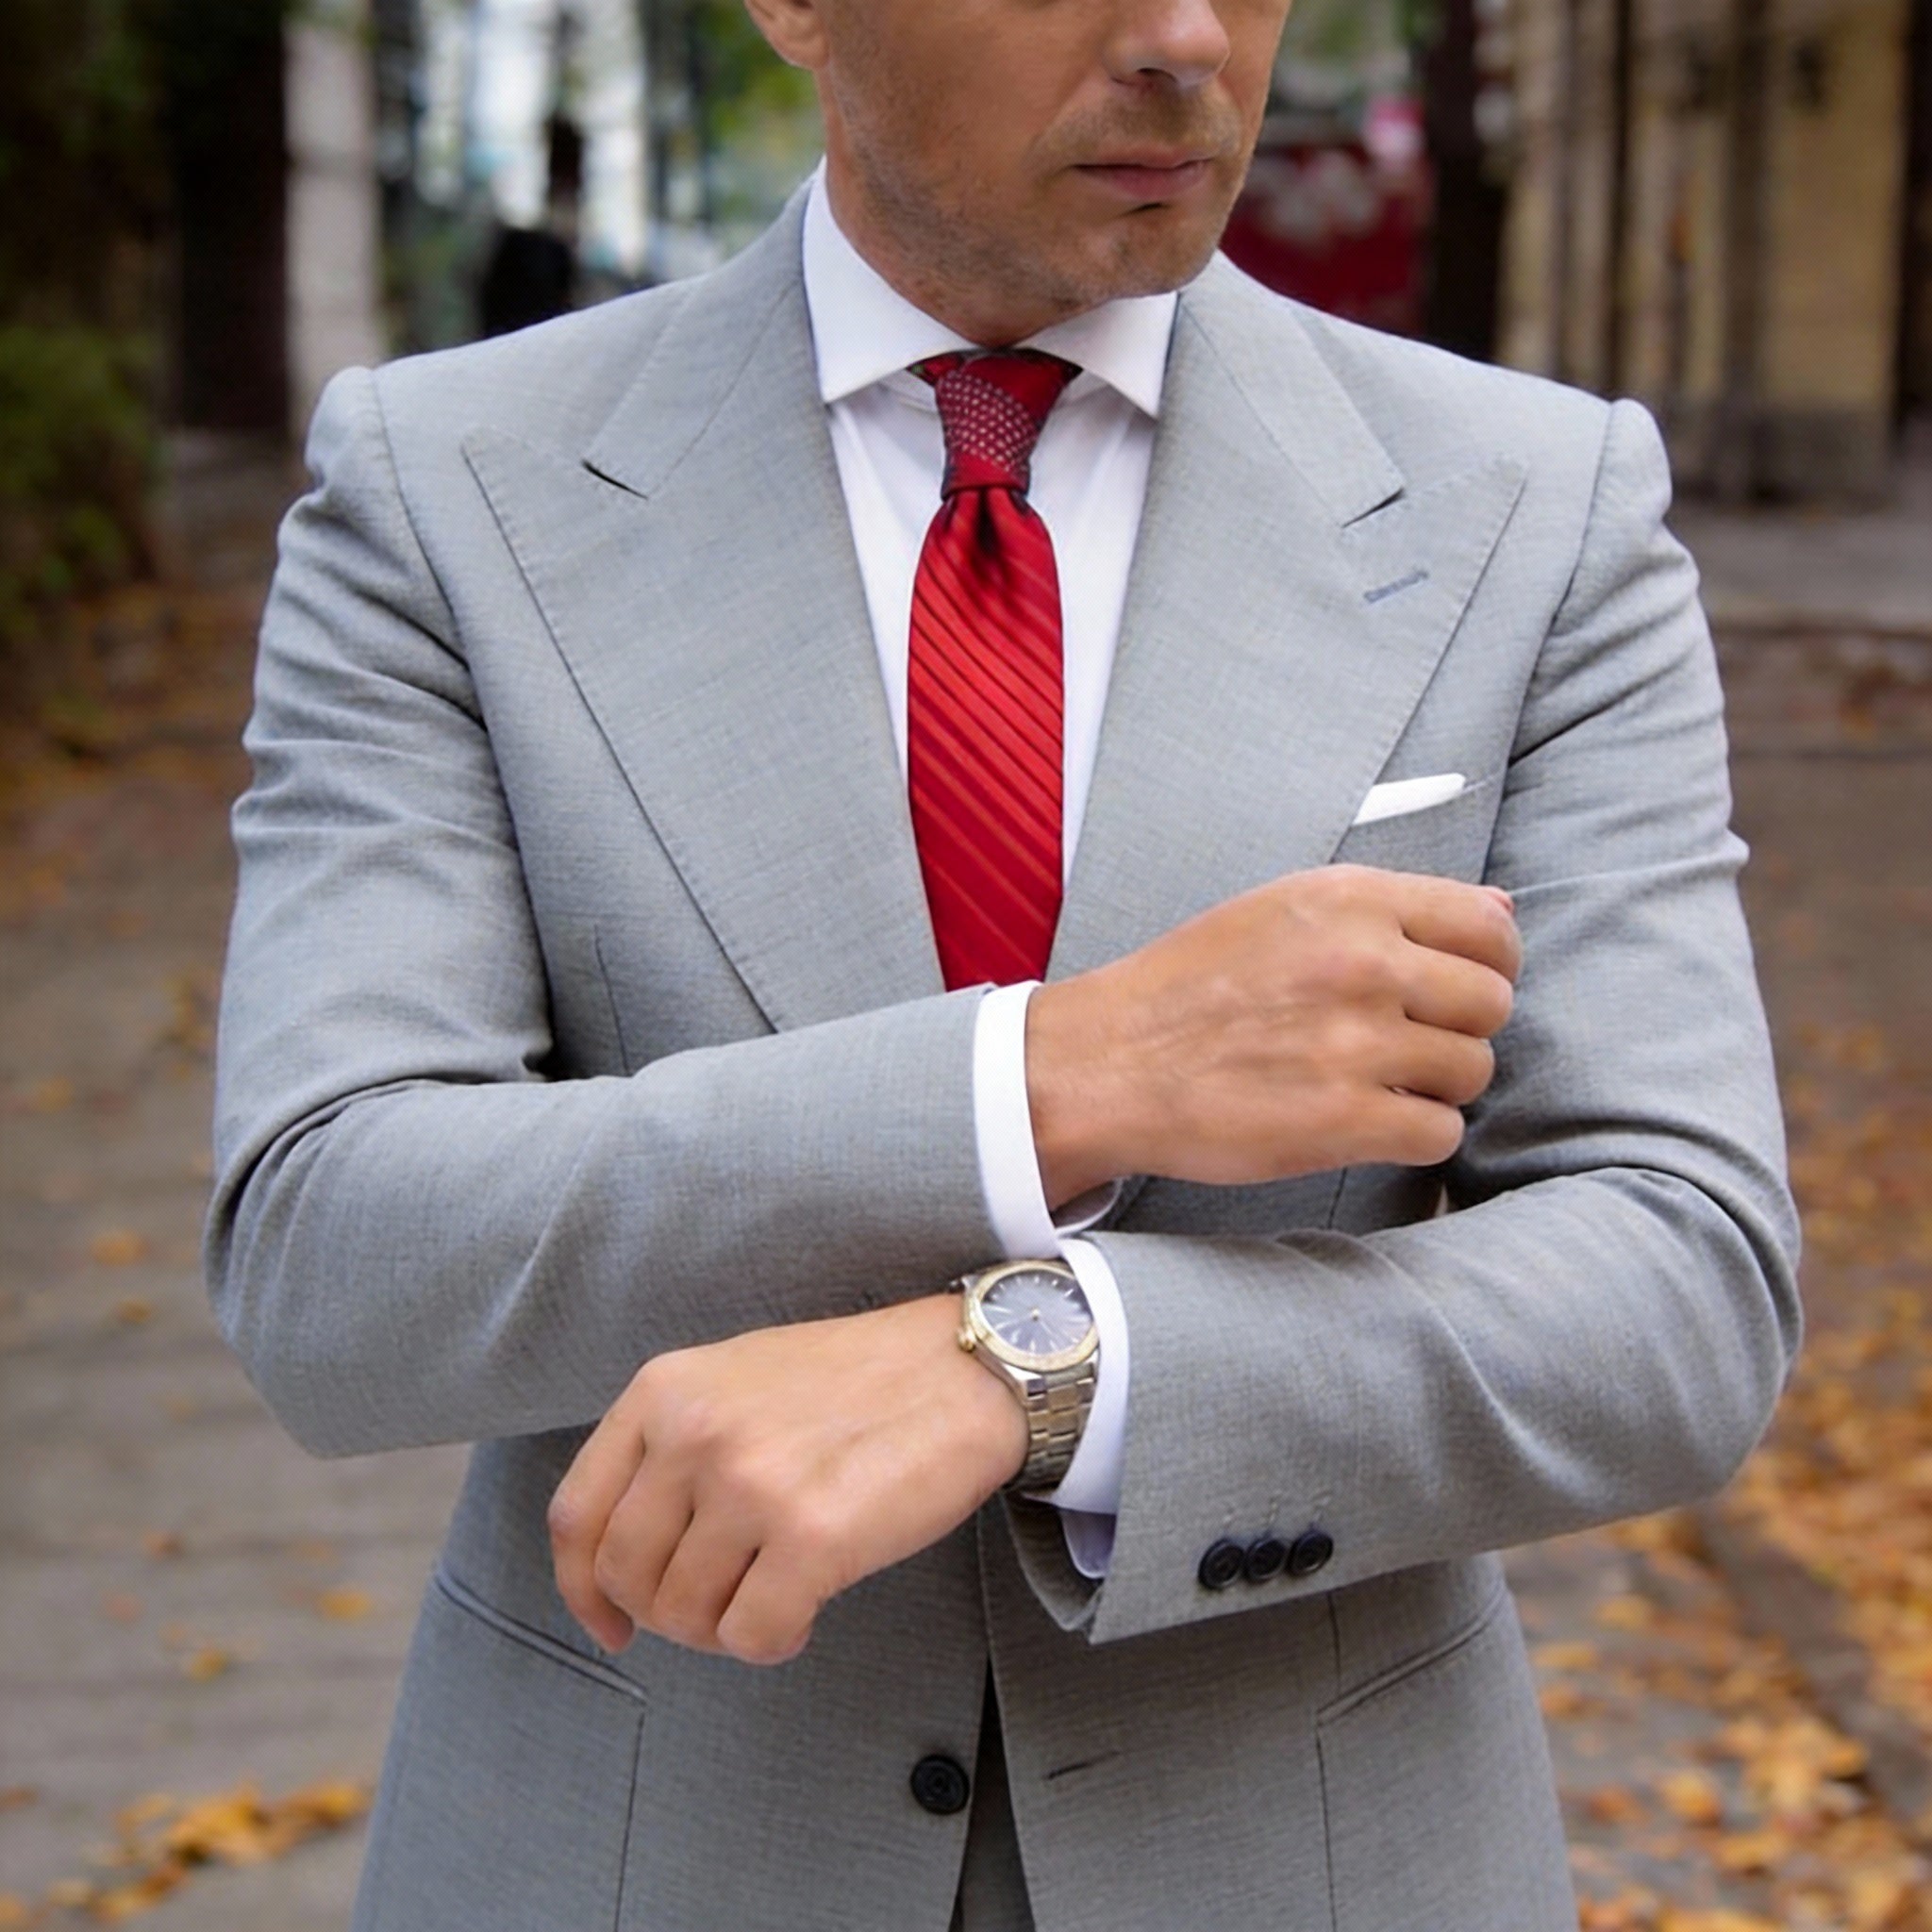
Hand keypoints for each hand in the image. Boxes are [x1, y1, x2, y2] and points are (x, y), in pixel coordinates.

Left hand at [548, 1294, 1026, 1665]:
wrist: (963, 1369)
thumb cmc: (856, 1380)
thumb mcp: (736, 1379)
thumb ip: (673, 1446)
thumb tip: (628, 1562)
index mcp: (665, 1390)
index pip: (577, 1515)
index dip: (582, 1589)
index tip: (611, 1623)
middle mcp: (695, 1433)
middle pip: (626, 1575)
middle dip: (666, 1615)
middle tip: (720, 1607)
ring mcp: (751, 1484)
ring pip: (685, 1615)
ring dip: (725, 1628)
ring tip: (773, 1597)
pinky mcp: (813, 1537)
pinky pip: (751, 1637)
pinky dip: (774, 1642)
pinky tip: (806, 1612)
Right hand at [1027, 865, 1520, 1204]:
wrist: (1109, 1063)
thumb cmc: (1190, 987)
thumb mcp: (1282, 910)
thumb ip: (1391, 909)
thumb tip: (1503, 910)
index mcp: (1350, 900)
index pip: (1491, 926)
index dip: (1488, 964)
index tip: (1456, 988)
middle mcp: (1361, 962)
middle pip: (1491, 1003)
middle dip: (1459, 1029)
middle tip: (1406, 1044)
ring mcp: (1356, 1043)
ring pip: (1473, 1071)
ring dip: (1436, 1086)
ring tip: (1377, 1085)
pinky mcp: (1344, 1120)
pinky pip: (1440, 1134)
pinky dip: (1413, 1137)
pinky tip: (1366, 1124)